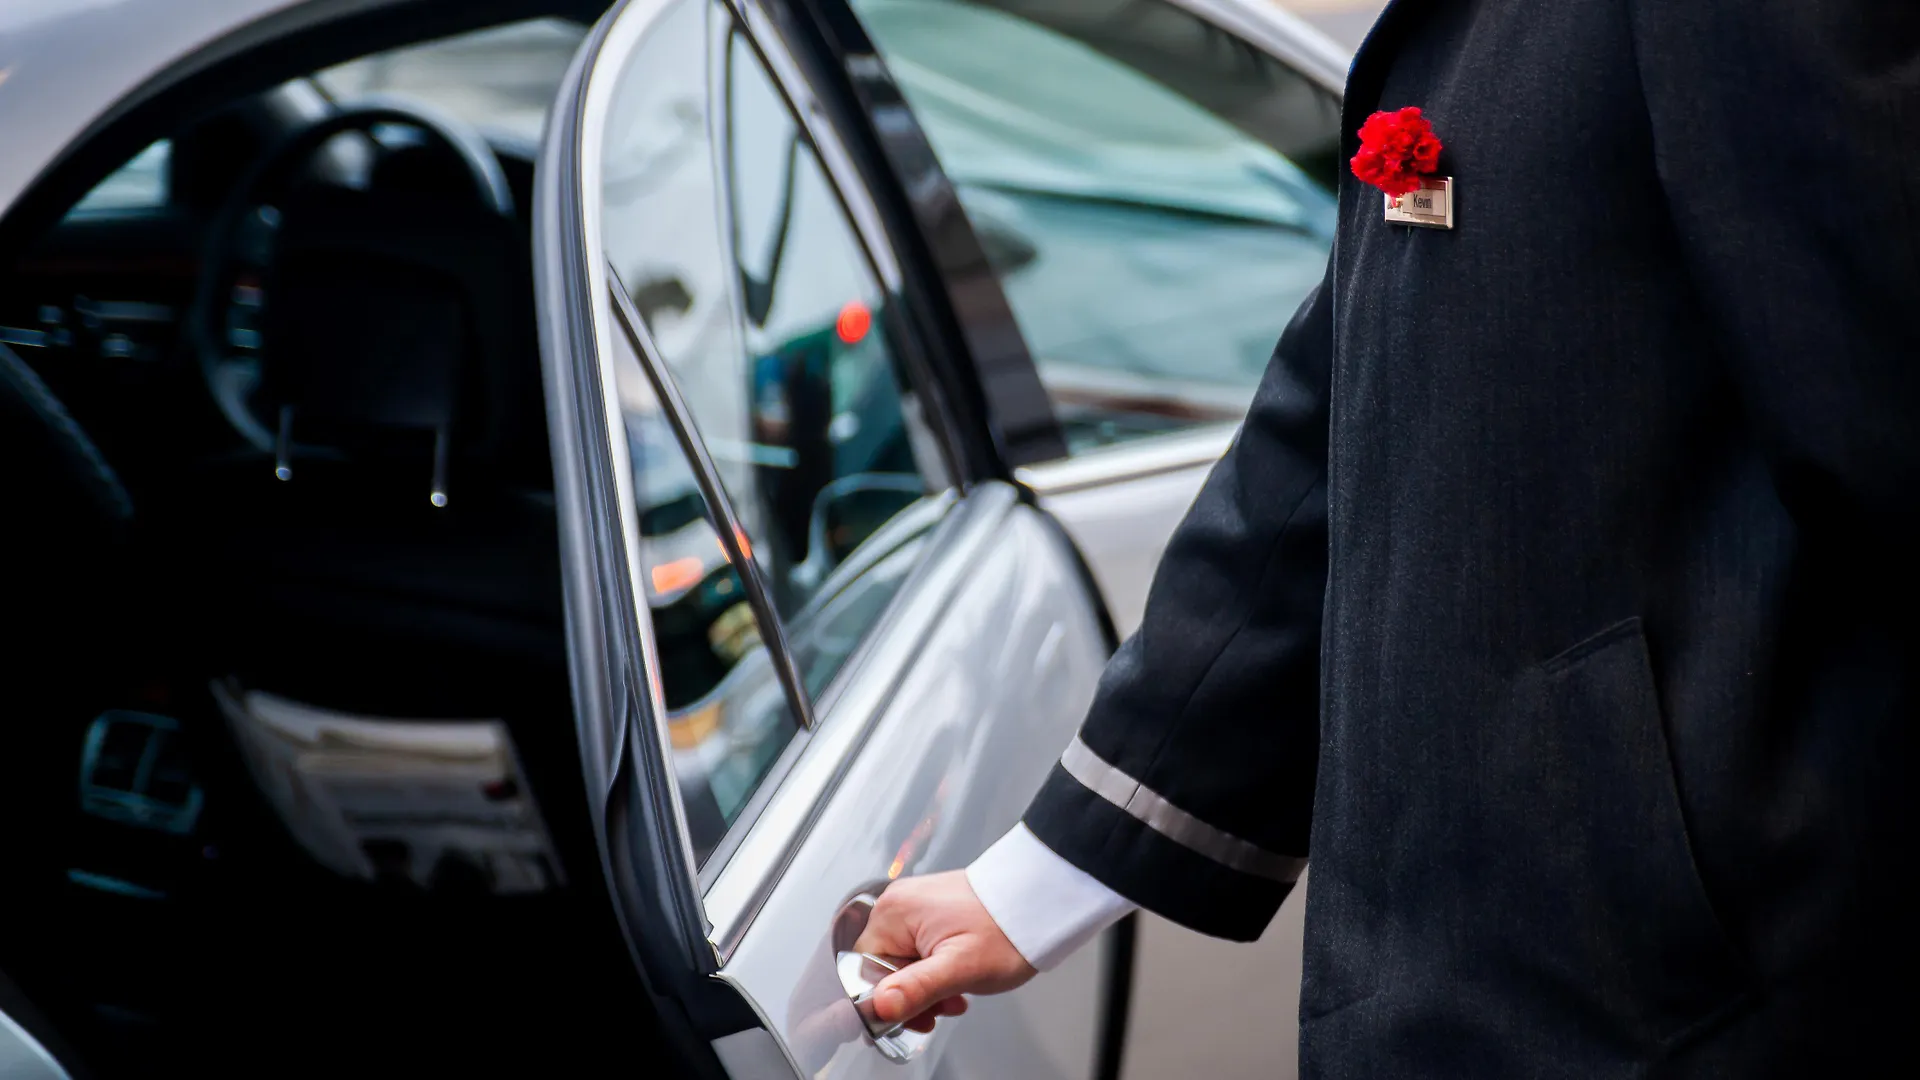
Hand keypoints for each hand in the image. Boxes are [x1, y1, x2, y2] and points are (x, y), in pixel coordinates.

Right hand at [852, 871, 1037, 1032]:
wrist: (1037, 902)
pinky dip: (932, 970)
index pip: (864, 970)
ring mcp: (912, 907)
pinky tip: (955, 979)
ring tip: (956, 994)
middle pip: (882, 967)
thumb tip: (879, 1006)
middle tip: (943, 1007)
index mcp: (893, 914)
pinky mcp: (927, 912)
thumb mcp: (961, 968)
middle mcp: (896, 905)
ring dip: (924, 986)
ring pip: (900, 962)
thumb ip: (917, 988)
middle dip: (911, 995)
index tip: (916, 1016)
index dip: (887, 1000)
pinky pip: (915, 950)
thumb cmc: (1004, 930)